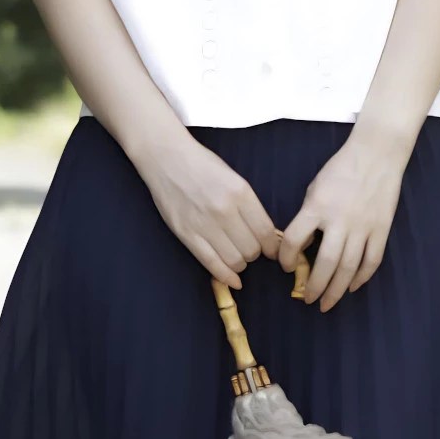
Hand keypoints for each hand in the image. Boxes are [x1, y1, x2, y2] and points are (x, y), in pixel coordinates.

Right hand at [138, 133, 279, 289]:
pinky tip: (234, 280)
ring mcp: (204, 224)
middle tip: (251, 249)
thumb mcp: (235, 178)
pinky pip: (211, 263)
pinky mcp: (186, 234)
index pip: (266, 232)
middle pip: (252, 249)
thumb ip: (250, 206)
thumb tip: (267, 234)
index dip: (273, 247)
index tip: (273, 250)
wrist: (166, 158)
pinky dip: (226, 276)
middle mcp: (224, 210)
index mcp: (241, 193)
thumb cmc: (203, 165)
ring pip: (235, 260)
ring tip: (238, 257)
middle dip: (255, 253)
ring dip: (241, 263)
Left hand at [277, 133, 405, 310]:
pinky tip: (352, 287)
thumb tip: (303, 244)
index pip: (295, 240)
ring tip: (327, 303)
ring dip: (336, 290)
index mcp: (317, 207)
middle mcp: (339, 221)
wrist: (376, 155)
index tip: (285, 266)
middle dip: (314, 287)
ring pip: (348, 268)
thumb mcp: (315, 189)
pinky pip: (371, 260)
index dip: (286, 258)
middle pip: (325, 263)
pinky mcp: (381, 230)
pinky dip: (362, 277)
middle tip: (307, 300)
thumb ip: (308, 216)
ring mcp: (363, 227)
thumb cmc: (340, 170)